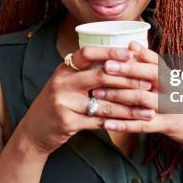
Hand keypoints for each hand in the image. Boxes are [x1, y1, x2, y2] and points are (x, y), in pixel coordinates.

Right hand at [17, 46, 155, 155]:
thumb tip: (120, 60)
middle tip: (148, 82)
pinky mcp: (67, 122)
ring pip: (104, 102)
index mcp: (64, 69)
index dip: (110, 52)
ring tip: (149, 107)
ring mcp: (64, 102)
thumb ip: (87, 72)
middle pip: (101, 76)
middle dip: (128, 79)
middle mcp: (62, 82)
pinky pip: (99, 121)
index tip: (131, 54)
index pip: (88, 53)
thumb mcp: (66, 83)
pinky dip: (119, 121)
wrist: (34, 131)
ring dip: (130, 106)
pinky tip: (134, 123)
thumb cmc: (58, 103)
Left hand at [92, 42, 182, 152]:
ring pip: (140, 100)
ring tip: (96, 95)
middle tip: (100, 71)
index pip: (150, 62)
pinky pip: (142, 126)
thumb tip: (131, 43)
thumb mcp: (172, 78)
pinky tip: (106, 123)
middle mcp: (171, 89)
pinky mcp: (166, 126)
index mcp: (171, 75)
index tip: (110, 56)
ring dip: (117, 97)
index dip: (130, 59)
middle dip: (121, 74)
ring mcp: (169, 108)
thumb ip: (151, 61)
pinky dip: (123, 125)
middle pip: (145, 78)